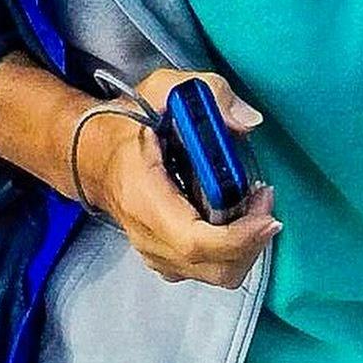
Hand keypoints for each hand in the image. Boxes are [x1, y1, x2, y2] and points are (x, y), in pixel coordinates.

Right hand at [79, 69, 278, 287]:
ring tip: (254, 206)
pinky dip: (235, 251)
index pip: (196, 241)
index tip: (268, 215)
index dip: (240, 237)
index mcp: (144, 199)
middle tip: (263, 199)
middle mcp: (149, 236)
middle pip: (217, 268)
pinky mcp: (168, 260)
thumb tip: (246, 122)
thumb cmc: (129, 125)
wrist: (94, 154)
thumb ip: (210, 93)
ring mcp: (158, 253)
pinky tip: (237, 221)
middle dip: (254, 239)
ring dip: (249, 244)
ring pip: (219, 274)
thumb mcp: (164, 89)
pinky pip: (211, 270)